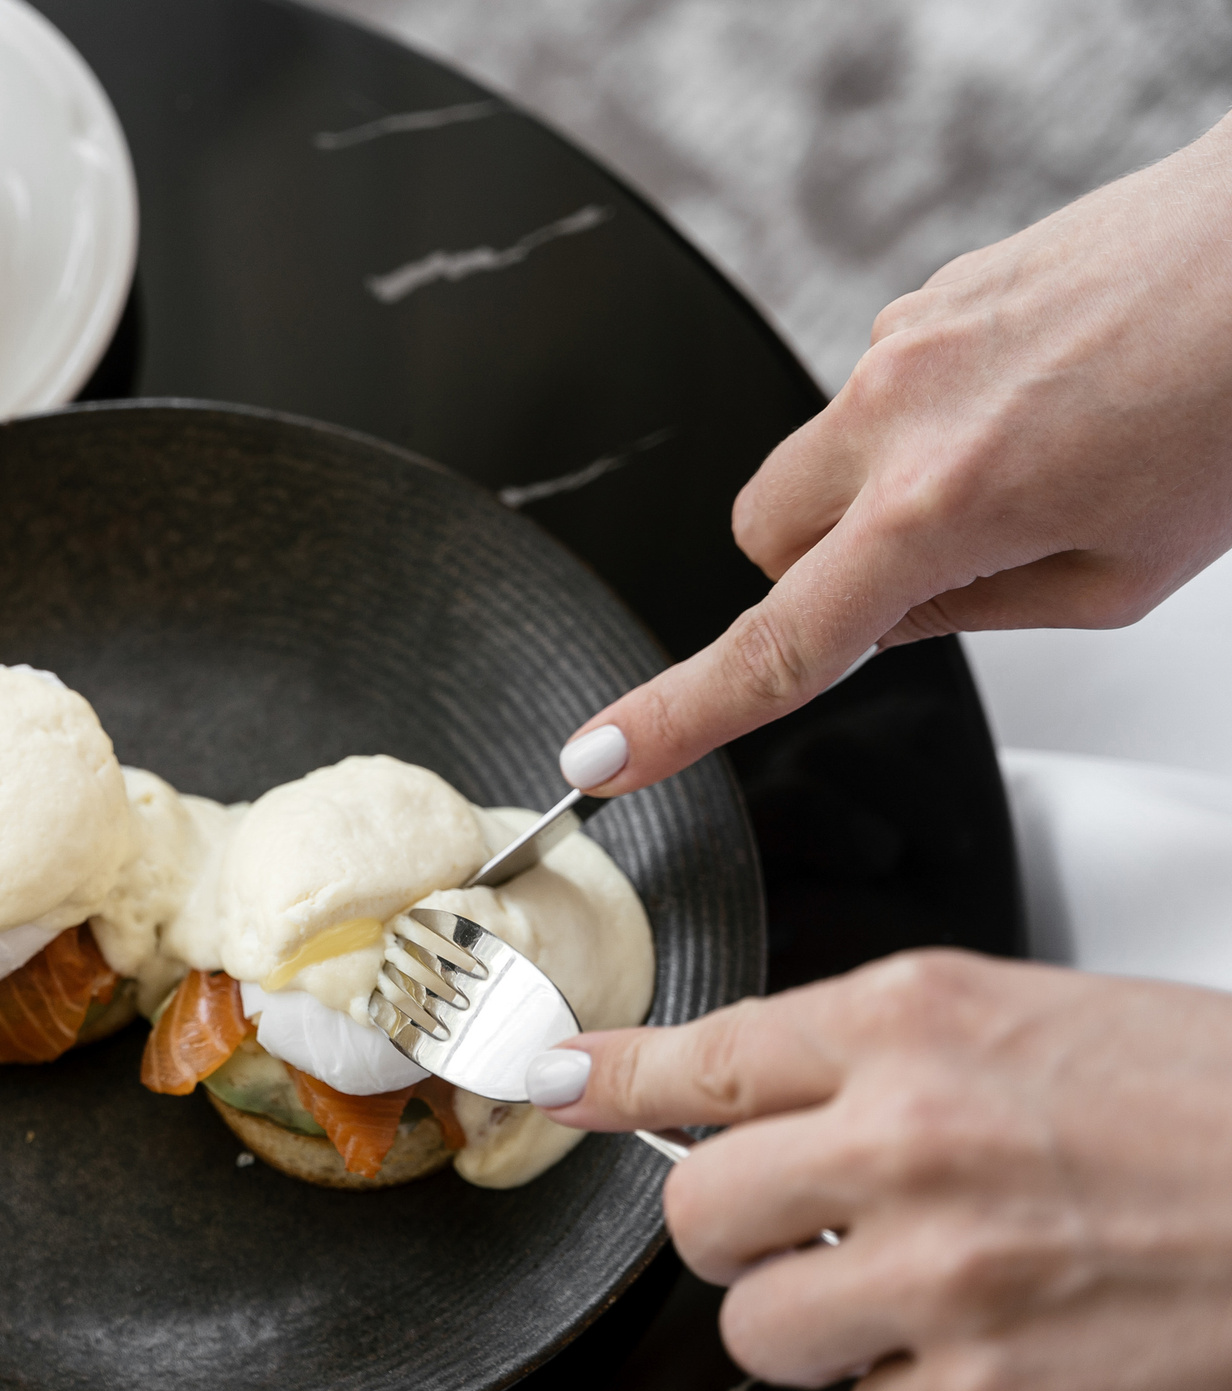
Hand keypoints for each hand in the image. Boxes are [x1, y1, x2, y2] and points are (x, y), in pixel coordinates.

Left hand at [527, 951, 1231, 1390]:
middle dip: (736, 1233)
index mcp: (918, 1023)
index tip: (551, 1082)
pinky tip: (1004, 1359)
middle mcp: (907, 1139)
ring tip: (933, 1299)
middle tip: (806, 1236)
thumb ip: (892, 1057)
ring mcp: (940, 1272)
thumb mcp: (1045, 1023)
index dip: (609, 1078)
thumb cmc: (1231, 1112)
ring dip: (823, 1326)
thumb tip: (770, 1095)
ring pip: (759, 1327)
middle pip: (695, 1210)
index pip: (701, 1056)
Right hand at [555, 113, 1231, 796]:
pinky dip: (931, 424)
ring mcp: (904, 338)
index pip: (777, 641)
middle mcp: (896, 411)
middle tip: (933, 577)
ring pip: (823, 465)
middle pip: (765, 540)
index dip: (681, 712)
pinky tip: (1040, 405)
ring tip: (1031, 466)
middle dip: (817, 577)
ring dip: (885, 496)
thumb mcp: (1128, 573)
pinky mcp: (928, 293)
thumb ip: (981, 611)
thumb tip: (896, 614)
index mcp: (942, 504)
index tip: (604, 754)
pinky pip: (882, 392)